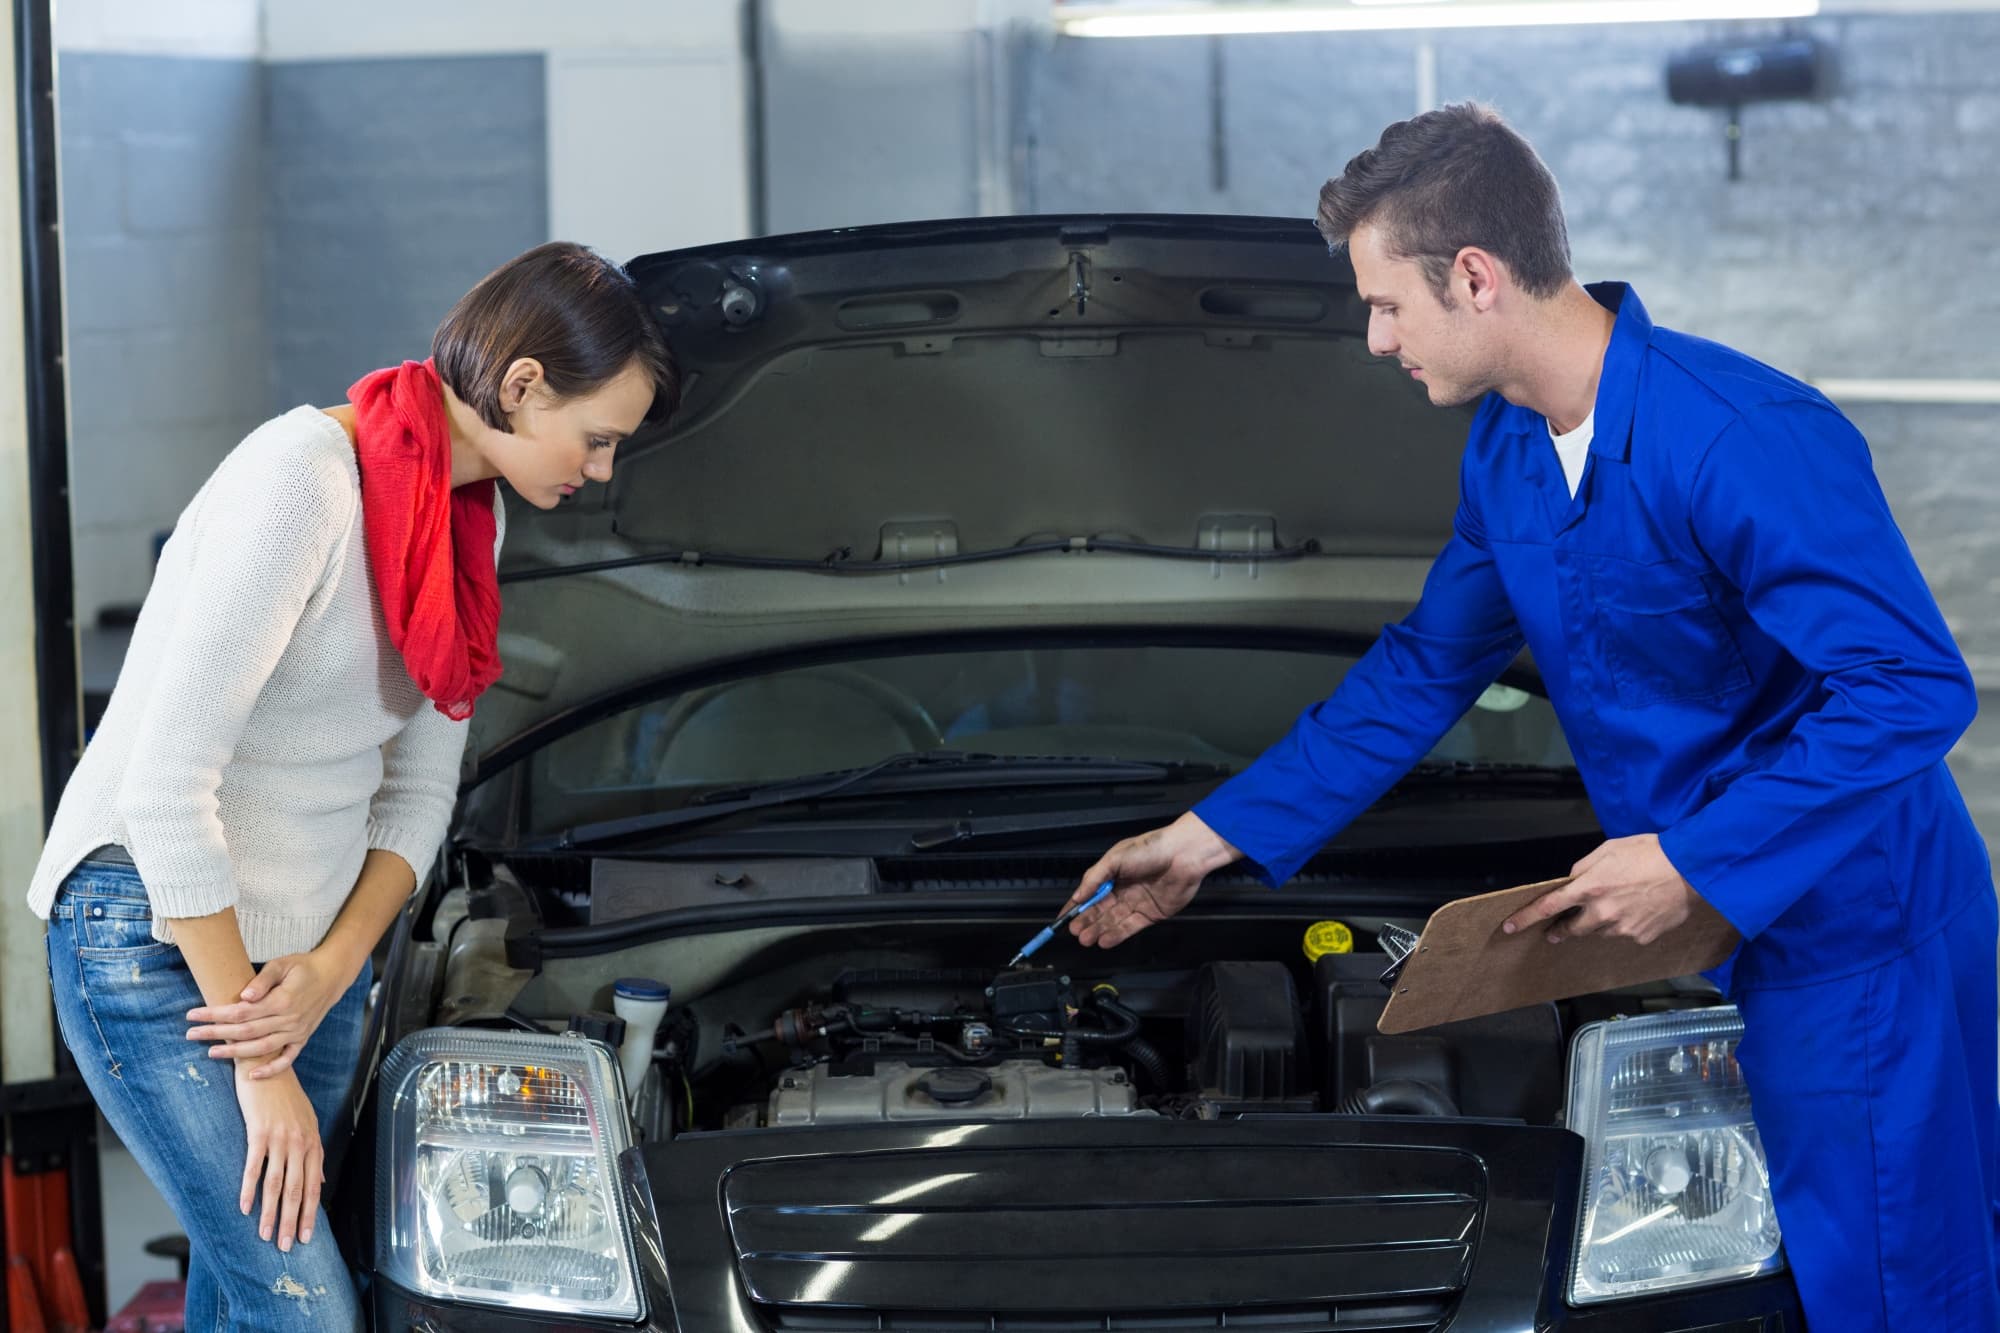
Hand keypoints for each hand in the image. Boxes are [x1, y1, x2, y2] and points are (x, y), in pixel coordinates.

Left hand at [187, 949, 352, 1077]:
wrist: (332, 975)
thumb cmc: (303, 967)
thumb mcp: (282, 964)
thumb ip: (263, 980)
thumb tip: (244, 996)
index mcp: (282, 1000)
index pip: (241, 1012)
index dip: (215, 1014)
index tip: (192, 1015)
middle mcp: (289, 1019)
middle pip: (246, 1032)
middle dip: (216, 1034)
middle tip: (191, 1034)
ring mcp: (296, 1031)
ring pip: (262, 1048)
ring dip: (235, 1053)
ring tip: (211, 1052)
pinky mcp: (302, 1038)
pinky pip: (287, 1059)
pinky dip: (271, 1070)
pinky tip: (252, 1076)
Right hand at [235, 1066, 323, 1251]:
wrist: (267, 1066)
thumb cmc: (286, 1097)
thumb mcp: (307, 1123)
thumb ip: (313, 1154)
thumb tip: (319, 1182)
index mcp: (312, 1143)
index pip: (314, 1187)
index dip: (310, 1214)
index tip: (307, 1237)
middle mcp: (300, 1143)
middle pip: (297, 1190)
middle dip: (292, 1221)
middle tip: (287, 1247)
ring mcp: (280, 1138)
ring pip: (276, 1184)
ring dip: (270, 1213)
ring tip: (266, 1235)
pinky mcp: (258, 1132)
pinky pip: (254, 1166)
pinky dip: (248, 1189)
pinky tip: (244, 1208)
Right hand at [1066, 812, 1239, 948]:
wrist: (1184, 855)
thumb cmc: (1150, 850)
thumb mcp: (1115, 858)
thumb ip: (1094, 878)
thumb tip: (1077, 896)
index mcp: (1112, 874)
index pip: (1090, 893)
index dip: (1076, 906)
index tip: (1063, 919)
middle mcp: (1123, 889)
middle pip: (1101, 910)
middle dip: (1087, 921)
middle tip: (1075, 932)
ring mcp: (1137, 903)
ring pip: (1113, 920)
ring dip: (1099, 930)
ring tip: (1086, 939)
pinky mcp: (1151, 914)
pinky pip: (1130, 927)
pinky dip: (1117, 935)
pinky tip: (1104, 941)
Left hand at [1501, 833, 1698, 945]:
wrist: (1691, 870)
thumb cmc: (1651, 853)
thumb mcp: (1609, 849)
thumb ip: (1584, 867)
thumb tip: (1569, 880)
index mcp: (1590, 887)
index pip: (1548, 907)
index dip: (1526, 918)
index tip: (1511, 927)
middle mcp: (1603, 912)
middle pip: (1571, 929)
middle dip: (1562, 929)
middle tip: (1558, 929)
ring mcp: (1623, 928)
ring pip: (1599, 932)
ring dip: (1598, 923)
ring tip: (1618, 904)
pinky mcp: (1642, 937)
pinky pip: (1625, 934)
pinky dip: (1626, 924)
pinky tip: (1639, 909)